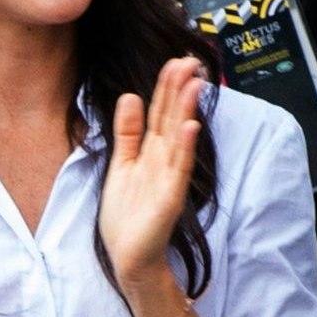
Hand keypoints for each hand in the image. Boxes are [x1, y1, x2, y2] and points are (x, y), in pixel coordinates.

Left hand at [99, 58, 206, 292]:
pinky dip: (184, 147)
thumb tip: (130, 95)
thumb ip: (127, 132)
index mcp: (151, 151)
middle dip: (180, 89)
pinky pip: (178, 168)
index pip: (161, 111)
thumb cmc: (126, 215)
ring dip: (186, 109)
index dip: (167, 86)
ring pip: (178, 136)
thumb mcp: (121, 164)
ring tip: (194, 82)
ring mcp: (169, 177)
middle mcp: (164, 160)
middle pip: (172, 117)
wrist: (129, 257)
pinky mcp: (169, 197)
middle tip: (190, 60)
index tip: (175, 61)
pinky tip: (189, 127)